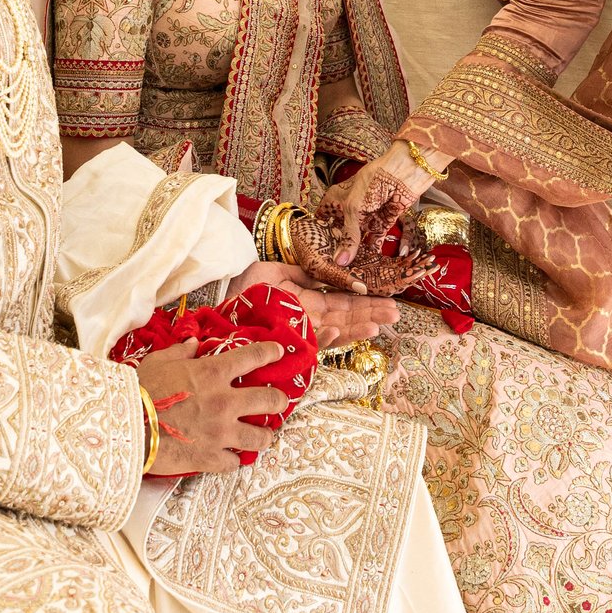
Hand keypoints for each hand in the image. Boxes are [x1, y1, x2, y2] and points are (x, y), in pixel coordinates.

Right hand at [134, 338, 289, 476]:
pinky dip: (231, 460)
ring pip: (261, 437)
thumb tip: (195, 344)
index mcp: (213, 373)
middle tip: (279, 401)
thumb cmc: (140, 390)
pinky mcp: (210, 458)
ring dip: (264, 435)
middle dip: (279, 400)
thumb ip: (181, 352)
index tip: (278, 352)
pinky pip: (233, 463)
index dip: (270, 352)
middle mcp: (224, 401)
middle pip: (270, 400)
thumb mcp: (160, 361)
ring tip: (264, 436)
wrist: (126, 427)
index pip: (254, 356)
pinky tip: (229, 457)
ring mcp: (220, 432)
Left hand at [231, 261, 399, 349]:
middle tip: (394, 315)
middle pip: (344, 317)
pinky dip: (323, 337)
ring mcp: (298, 331)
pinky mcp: (286, 341)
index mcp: (307, 299)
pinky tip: (339, 331)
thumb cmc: (242, 287)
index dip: (364, 300)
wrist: (217, 301)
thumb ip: (303, 273)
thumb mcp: (275, 272)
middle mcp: (307, 317)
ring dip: (355, 329)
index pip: (342, 300)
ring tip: (377, 326)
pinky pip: (309, 341)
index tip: (387, 300)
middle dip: (369, 315)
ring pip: (333, 331)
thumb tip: (329, 271)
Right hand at [316, 144, 432, 277]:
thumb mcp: (354, 208)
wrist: (405, 171)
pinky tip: (369, 268)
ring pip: (357, 241)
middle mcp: (349, 210)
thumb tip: (340, 262)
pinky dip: (373, 254)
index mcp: (335, 199)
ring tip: (350, 275)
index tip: (315, 255)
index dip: (318, 236)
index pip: (322, 219)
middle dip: (338, 251)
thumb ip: (349, 236)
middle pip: (340, 234)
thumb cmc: (374, 180)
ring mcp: (366, 218)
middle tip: (332, 271)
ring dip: (355, 255)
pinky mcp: (383, 224)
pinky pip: (375, 242)